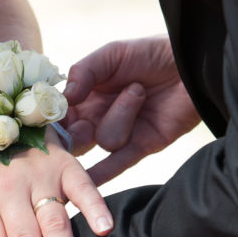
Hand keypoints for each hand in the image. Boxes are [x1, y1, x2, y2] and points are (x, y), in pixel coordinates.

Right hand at [63, 36, 201, 184]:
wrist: (192, 64)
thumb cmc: (152, 53)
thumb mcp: (113, 54)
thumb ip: (84, 72)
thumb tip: (64, 97)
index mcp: (89, 94)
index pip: (62, 114)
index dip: (53, 118)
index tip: (44, 119)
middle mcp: (101, 116)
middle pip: (75, 136)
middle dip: (72, 134)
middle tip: (78, 125)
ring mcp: (123, 132)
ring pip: (105, 140)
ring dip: (121, 114)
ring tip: (139, 90)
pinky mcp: (144, 145)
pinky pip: (119, 163)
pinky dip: (103, 175)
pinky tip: (88, 184)